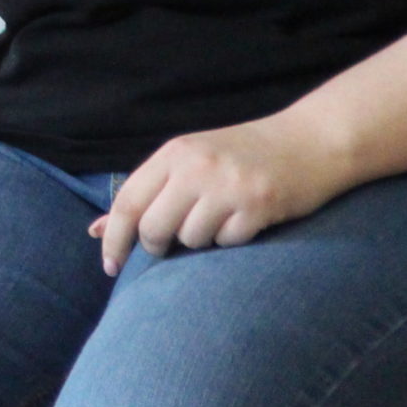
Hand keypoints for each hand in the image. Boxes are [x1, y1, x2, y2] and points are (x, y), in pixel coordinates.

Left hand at [91, 116, 351, 275]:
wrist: (310, 140)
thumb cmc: (243, 155)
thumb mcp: (190, 161)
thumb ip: (147, 192)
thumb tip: (96, 230)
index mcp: (174, 153)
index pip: (128, 202)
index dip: (114, 239)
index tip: (110, 266)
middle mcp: (196, 167)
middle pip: (154, 228)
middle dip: (158, 246)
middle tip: (173, 244)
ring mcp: (228, 186)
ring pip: (191, 240)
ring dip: (201, 240)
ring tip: (220, 218)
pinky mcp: (259, 206)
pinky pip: (228, 243)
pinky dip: (232, 240)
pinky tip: (246, 220)